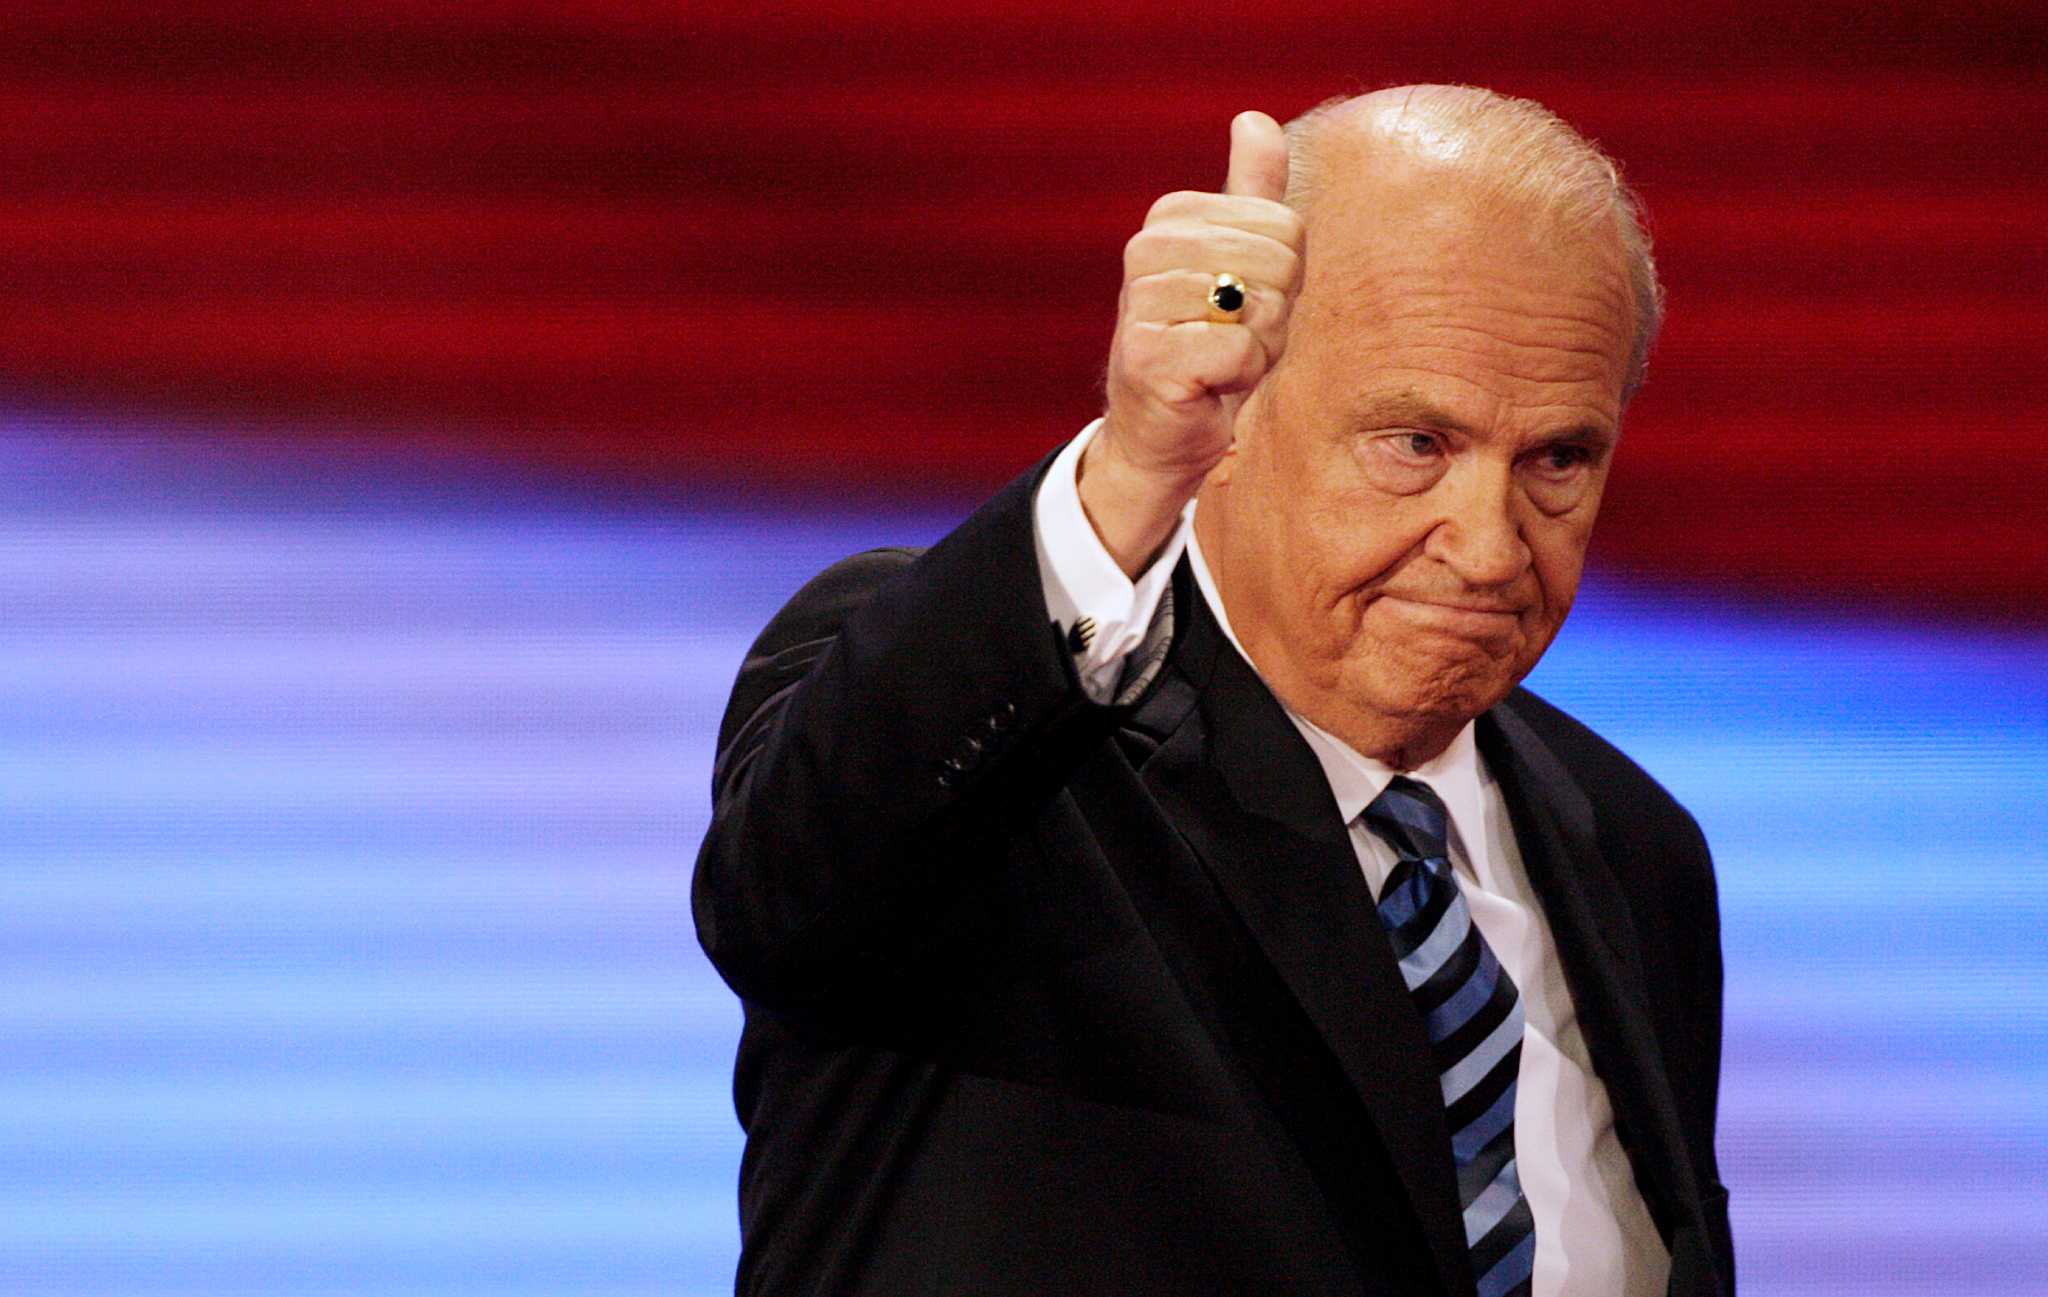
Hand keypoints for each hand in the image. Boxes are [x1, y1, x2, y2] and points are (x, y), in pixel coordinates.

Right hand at [1084, 110, 1301, 575]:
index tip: (1241, 309)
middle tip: (1232, 342)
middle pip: (1281, 264)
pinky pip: (1239, 351)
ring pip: (1262, 307)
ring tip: (1216, 363)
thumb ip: (1252, 193)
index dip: (1284, 281)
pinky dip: (1238, 379)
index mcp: (1172, 216)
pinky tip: (1206, 386)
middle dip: (1274, 316)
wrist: (1161, 432)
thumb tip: (1254, 119)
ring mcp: (1141, 300)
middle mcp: (1147, 248)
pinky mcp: (1147, 354)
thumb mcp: (1240, 264)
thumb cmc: (1209, 347)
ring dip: (1256, 350)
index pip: (1287, 227)